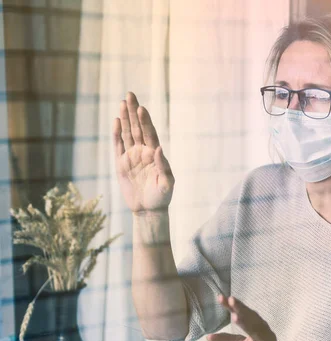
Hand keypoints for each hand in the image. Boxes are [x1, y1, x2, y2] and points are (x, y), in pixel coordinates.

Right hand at [113, 92, 173, 214]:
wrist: (149, 210)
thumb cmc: (161, 197)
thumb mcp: (167, 184)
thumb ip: (163, 166)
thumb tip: (158, 149)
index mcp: (155, 154)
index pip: (149, 133)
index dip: (145, 121)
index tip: (141, 108)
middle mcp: (143, 152)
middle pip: (137, 128)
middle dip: (133, 111)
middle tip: (130, 94)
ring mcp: (132, 156)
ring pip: (127, 133)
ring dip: (124, 118)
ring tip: (122, 102)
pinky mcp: (121, 164)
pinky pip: (118, 146)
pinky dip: (116, 134)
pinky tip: (116, 121)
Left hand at [206, 296, 330, 340]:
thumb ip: (226, 340)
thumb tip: (207, 336)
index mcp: (258, 327)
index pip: (245, 314)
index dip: (234, 306)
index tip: (221, 297)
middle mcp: (264, 333)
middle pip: (252, 319)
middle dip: (241, 309)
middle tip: (230, 298)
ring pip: (257, 333)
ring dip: (246, 324)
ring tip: (234, 316)